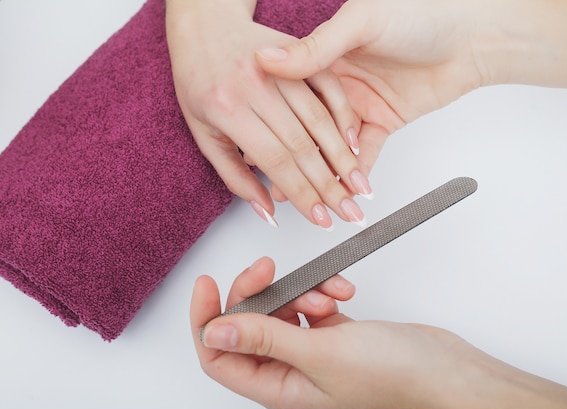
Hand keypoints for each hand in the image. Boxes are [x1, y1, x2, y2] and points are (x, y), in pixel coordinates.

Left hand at [165, 1, 371, 229]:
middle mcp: (255, 86)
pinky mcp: (297, 52)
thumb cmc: (199, 80)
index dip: (302, 194)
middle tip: (349, 213)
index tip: (321, 219)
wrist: (204, 24)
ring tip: (360, 188)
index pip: (275, 161)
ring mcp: (279, 67)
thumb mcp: (203, 133)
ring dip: (344, 159)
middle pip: (302, 146)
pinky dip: (345, 117)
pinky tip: (356, 145)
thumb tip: (267, 212)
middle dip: (330, 186)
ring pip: (320, 120)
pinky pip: (329, 88)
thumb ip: (234, 176)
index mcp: (227, 108)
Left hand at [191, 256, 566, 408]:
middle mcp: (291, 374)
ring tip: (326, 293)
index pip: (219, 357)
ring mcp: (313, 353)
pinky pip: (311, 304)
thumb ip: (263, 339)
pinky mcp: (334, 334)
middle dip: (258, 294)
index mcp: (278, 390)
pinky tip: (342, 291)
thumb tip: (212, 331)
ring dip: (299, 291)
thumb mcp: (319, 353)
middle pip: (249, 327)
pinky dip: (322, 291)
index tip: (209, 282)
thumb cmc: (393, 374)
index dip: (208, 319)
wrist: (446, 369)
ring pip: (282, 311)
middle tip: (269, 269)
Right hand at [255, 0, 566, 175]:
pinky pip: (364, 151)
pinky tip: (342, 188)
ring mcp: (359, 103)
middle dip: (296, 154)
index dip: (276, 121)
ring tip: (308, 193)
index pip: (292, 94)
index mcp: (325, 53)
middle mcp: (338, 80)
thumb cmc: (423, 14)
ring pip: (334, 142)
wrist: (473, 36)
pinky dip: (355, 171)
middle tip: (278, 180)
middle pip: (310, 124)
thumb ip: (317, 46)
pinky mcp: (382, 121)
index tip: (257, 143)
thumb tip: (268, 60)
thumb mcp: (362, 23)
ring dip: (323, 168)